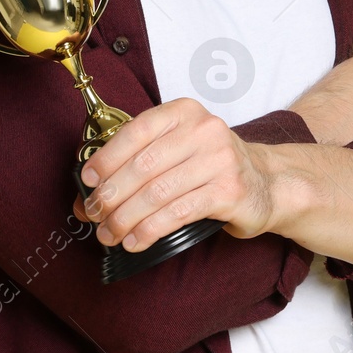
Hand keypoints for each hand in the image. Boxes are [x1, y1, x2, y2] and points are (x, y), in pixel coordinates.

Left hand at [72, 97, 277, 251]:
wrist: (266, 182)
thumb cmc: (212, 165)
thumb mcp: (177, 150)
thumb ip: (136, 164)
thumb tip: (86, 194)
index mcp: (185, 112)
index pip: (137, 130)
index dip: (107, 157)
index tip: (87, 180)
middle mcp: (204, 130)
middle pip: (143, 165)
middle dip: (111, 195)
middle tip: (93, 214)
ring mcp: (220, 160)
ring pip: (157, 193)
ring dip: (125, 218)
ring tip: (109, 234)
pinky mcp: (228, 192)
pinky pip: (178, 213)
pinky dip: (150, 230)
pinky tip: (135, 240)